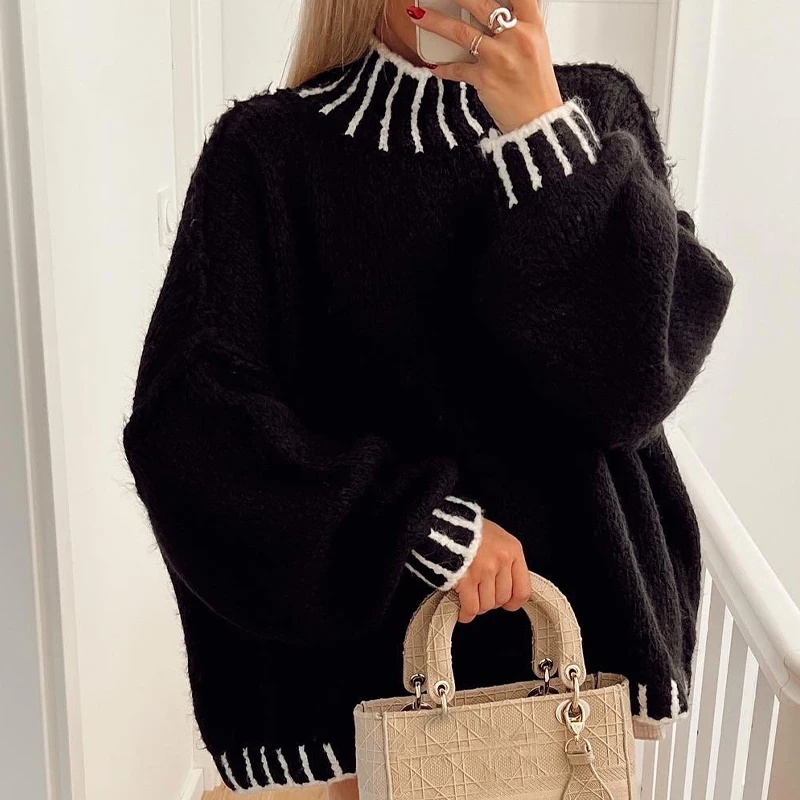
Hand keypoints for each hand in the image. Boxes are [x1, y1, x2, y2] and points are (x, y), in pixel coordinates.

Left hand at [405, 1, 562, 133]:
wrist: (537, 119)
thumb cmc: (536, 85)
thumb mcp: (536, 47)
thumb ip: (519, 26)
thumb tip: (500, 11)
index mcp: (533, 26)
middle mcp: (517, 37)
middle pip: (481, 5)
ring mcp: (499, 58)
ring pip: (460, 32)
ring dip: (435, 23)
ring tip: (418, 16)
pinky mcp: (485, 79)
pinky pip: (457, 69)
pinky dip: (443, 68)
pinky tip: (434, 65)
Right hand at [455, 518, 530, 622]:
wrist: (445, 525)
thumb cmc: (470, 530)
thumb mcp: (497, 538)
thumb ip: (505, 560)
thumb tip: (506, 587)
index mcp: (512, 551)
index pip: (522, 590)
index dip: (514, 602)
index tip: (508, 605)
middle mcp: (501, 561)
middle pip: (501, 599)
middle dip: (490, 601)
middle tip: (480, 594)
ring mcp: (484, 571)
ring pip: (486, 604)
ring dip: (477, 606)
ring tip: (470, 597)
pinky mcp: (465, 579)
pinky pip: (471, 607)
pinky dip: (466, 614)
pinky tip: (463, 612)